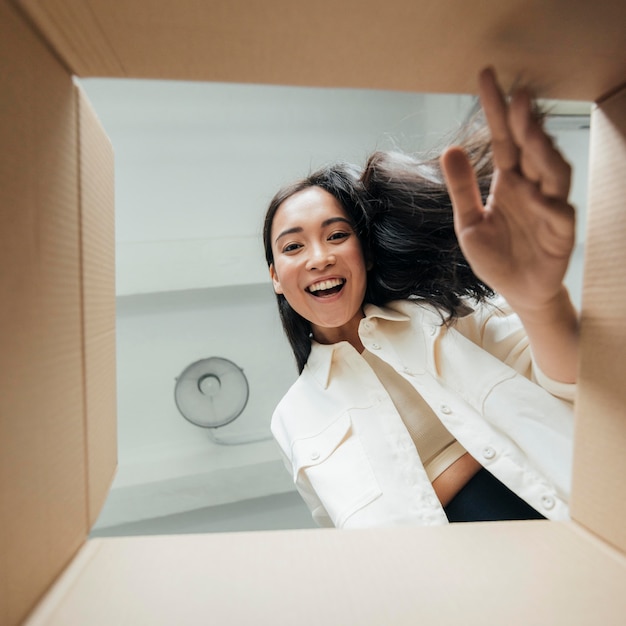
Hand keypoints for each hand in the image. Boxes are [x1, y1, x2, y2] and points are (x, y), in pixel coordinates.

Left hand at [440, 67, 575, 314]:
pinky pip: (559, 214)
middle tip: (517, 94)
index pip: (503, 139)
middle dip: (525, 121)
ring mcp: (549, 208)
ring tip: (529, 129)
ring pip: (553, 172)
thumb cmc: (496, 256)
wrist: (517, 291)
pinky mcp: (560, 233)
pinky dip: (550, 204)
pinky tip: (537, 194)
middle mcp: (531, 188)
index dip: (496, 110)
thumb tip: (449, 149)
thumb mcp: (469, 222)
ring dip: (543, 150)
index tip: (486, 77)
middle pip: (531, 149)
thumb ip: (462, 189)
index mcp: (509, 182)